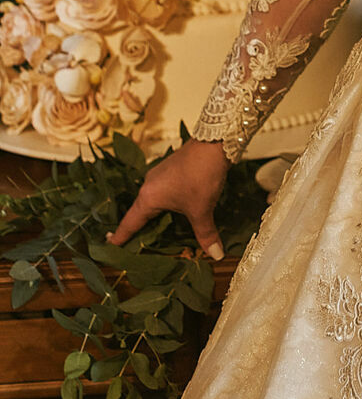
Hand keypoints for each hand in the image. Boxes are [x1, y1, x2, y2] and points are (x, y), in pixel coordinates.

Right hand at [107, 139, 229, 259]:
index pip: (130, 223)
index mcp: (148, 198)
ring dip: (151, 216)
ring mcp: (159, 176)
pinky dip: (162, 205)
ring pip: (150, 201)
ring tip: (150, 232)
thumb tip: (216, 255)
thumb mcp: (201, 208)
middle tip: (128, 246)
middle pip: (138, 212)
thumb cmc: (201, 176)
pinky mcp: (170, 170)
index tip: (107, 247)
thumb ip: (205, 233)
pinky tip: (170, 211)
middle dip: (135, 229)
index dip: (120, 238)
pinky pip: (160, 193)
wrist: (214, 143)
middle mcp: (148, 186)